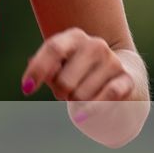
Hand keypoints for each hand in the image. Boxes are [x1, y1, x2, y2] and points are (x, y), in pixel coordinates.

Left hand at [20, 28, 137, 102]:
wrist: (121, 71)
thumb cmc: (79, 70)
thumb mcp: (60, 65)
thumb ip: (45, 69)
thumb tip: (31, 76)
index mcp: (74, 37)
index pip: (53, 48)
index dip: (37, 70)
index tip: (26, 89)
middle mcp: (95, 45)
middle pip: (64, 81)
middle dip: (61, 93)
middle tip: (67, 92)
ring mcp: (112, 61)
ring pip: (80, 95)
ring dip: (77, 103)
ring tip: (83, 95)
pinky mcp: (126, 80)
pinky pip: (105, 98)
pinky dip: (91, 110)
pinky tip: (82, 115)